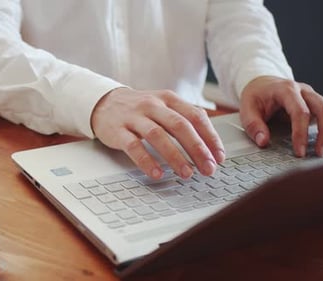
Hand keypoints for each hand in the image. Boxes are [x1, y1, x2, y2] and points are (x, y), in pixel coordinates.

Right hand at [91, 88, 224, 178]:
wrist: (104, 103)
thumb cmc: (139, 109)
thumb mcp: (163, 105)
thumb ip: (184, 118)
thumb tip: (210, 143)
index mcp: (168, 98)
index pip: (195, 116)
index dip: (210, 137)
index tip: (218, 157)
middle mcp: (152, 105)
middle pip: (179, 126)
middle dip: (197, 149)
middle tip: (208, 168)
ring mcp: (134, 117)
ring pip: (158, 136)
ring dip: (175, 156)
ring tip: (186, 174)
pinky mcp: (118, 131)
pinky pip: (134, 147)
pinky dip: (146, 161)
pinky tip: (157, 173)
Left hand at [240, 76, 322, 156]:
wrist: (261, 83)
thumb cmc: (255, 96)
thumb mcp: (246, 109)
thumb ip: (253, 125)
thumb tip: (263, 142)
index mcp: (286, 90)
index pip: (299, 112)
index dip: (301, 133)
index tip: (299, 151)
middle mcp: (304, 91)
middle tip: (319, 154)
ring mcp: (312, 95)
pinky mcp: (316, 102)